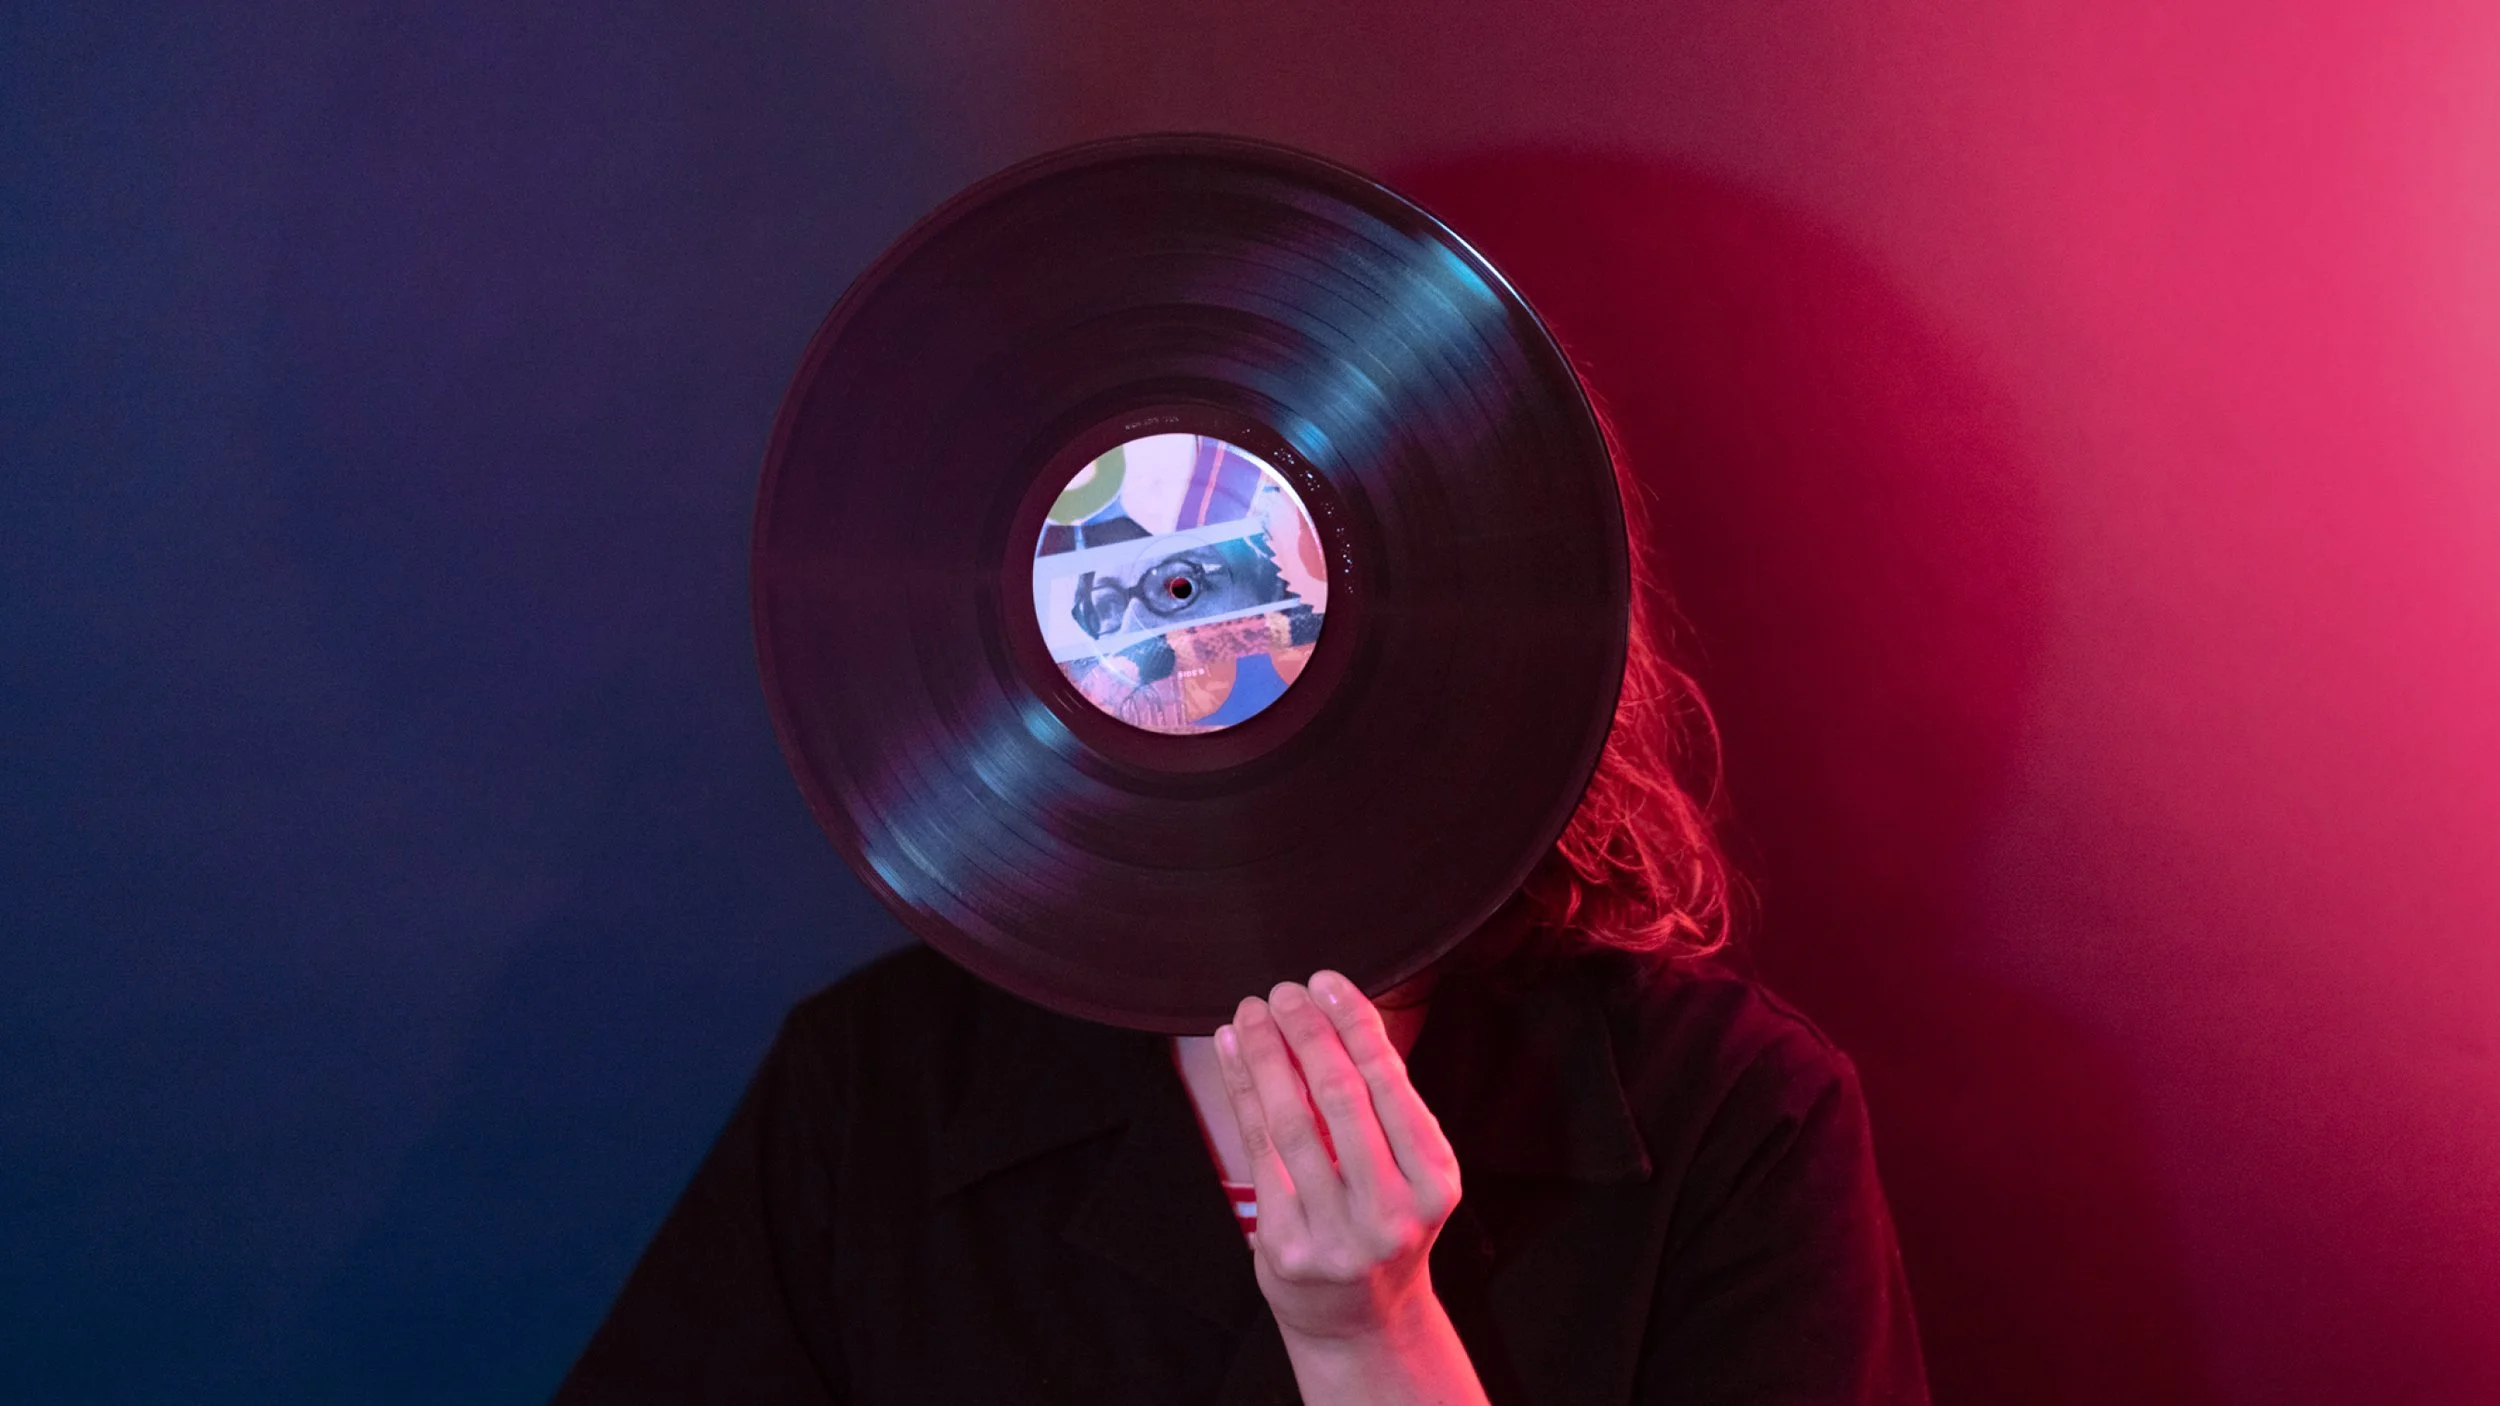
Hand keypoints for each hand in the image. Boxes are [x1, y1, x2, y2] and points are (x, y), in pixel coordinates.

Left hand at [1214, 971, 1464, 1346]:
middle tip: (1282, 991)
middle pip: (1341, 1099)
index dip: (1355, 1025)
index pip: (1391, 1085)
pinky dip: (1243, 1094)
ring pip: (1293, 1123)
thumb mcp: (1407, 1170)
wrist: (1361, 1322)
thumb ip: (1382, 1103)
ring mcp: (1339, 1234)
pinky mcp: (1288, 1248)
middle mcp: (1393, 1210)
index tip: (1326, 982)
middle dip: (1307, 1034)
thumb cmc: (1380, 1221)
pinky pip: (1259, 1153)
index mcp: (1435, 1180)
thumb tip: (1335, 1009)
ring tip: (1252, 1013)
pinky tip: (1232, 1055)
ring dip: (1266, 1057)